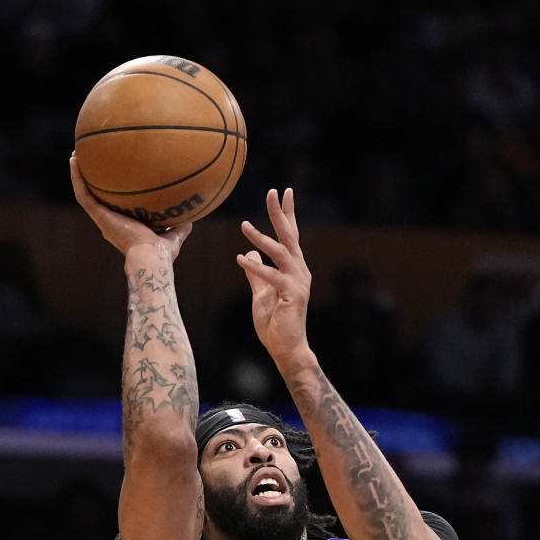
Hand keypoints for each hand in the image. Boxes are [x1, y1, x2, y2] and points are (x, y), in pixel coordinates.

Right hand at [70, 154, 191, 260]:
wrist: (150, 257)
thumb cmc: (162, 253)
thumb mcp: (174, 235)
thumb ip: (180, 225)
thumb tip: (191, 214)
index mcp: (124, 227)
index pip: (114, 209)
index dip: (111, 196)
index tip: (112, 181)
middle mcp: (110, 222)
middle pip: (96, 199)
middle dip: (92, 182)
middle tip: (89, 163)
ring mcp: (103, 219)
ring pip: (85, 194)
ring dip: (78, 175)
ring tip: (75, 156)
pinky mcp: (99, 216)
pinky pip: (83, 194)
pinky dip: (77, 178)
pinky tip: (74, 161)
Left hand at [236, 188, 312, 376]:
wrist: (287, 349)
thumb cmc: (276, 324)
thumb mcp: (261, 293)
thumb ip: (256, 273)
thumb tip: (250, 252)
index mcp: (293, 269)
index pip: (290, 236)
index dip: (286, 214)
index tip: (283, 192)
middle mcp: (299, 271)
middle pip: (289, 236)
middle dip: (280, 213)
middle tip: (272, 191)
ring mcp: (298, 282)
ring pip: (281, 252)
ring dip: (262, 237)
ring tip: (244, 225)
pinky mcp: (292, 295)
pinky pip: (272, 276)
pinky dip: (256, 267)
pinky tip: (240, 258)